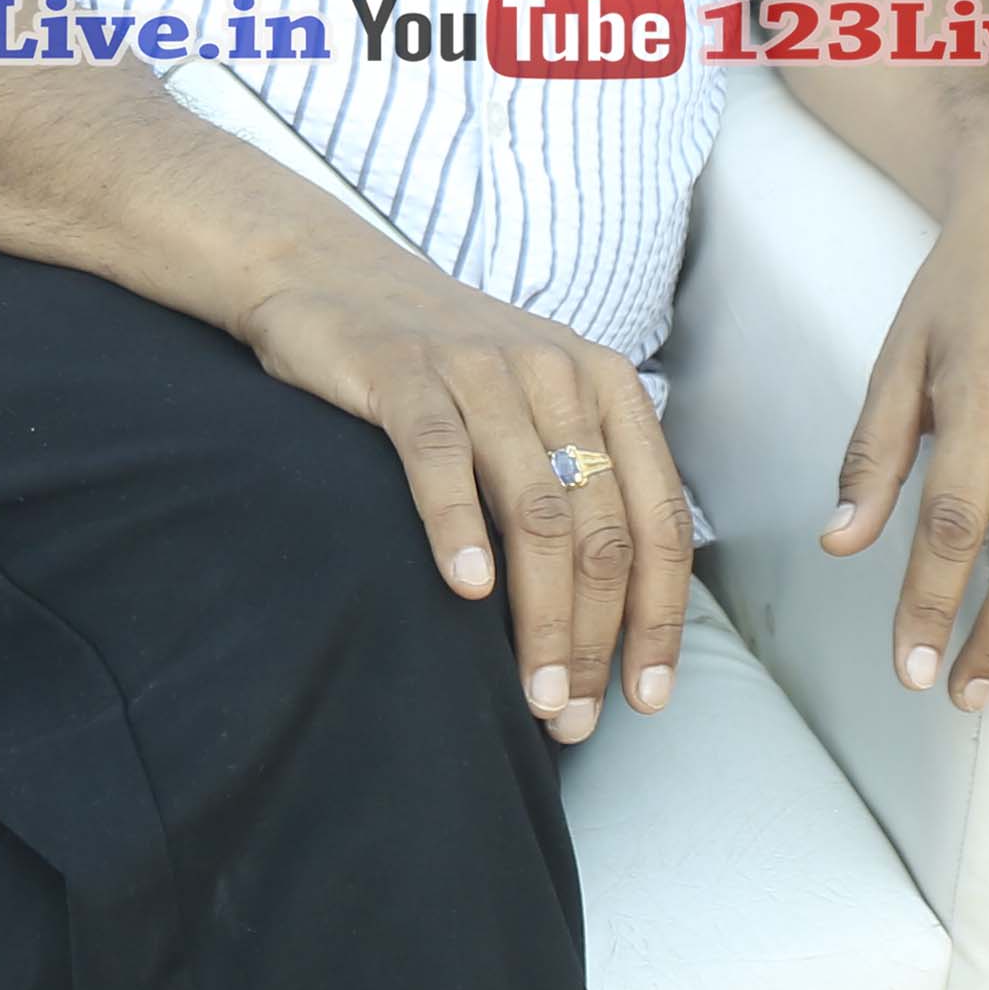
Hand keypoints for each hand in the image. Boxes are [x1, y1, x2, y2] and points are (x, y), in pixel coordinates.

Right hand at [237, 250, 688, 740]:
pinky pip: (440, 460)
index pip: (659, 520)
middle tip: (573, 716)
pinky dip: (459, 529)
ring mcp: (482, 371)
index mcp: (607, 387)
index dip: (661, 618)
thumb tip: (618, 617)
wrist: (328, 273)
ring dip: (541, 617)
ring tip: (534, 694)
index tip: (646, 698)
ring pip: (536, 512)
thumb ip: (579, 482)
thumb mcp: (531, 406)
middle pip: (601, 532)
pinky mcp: (404, 373)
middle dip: (595, 640)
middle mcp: (558, 374)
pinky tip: (466, 591)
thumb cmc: (438, 366)